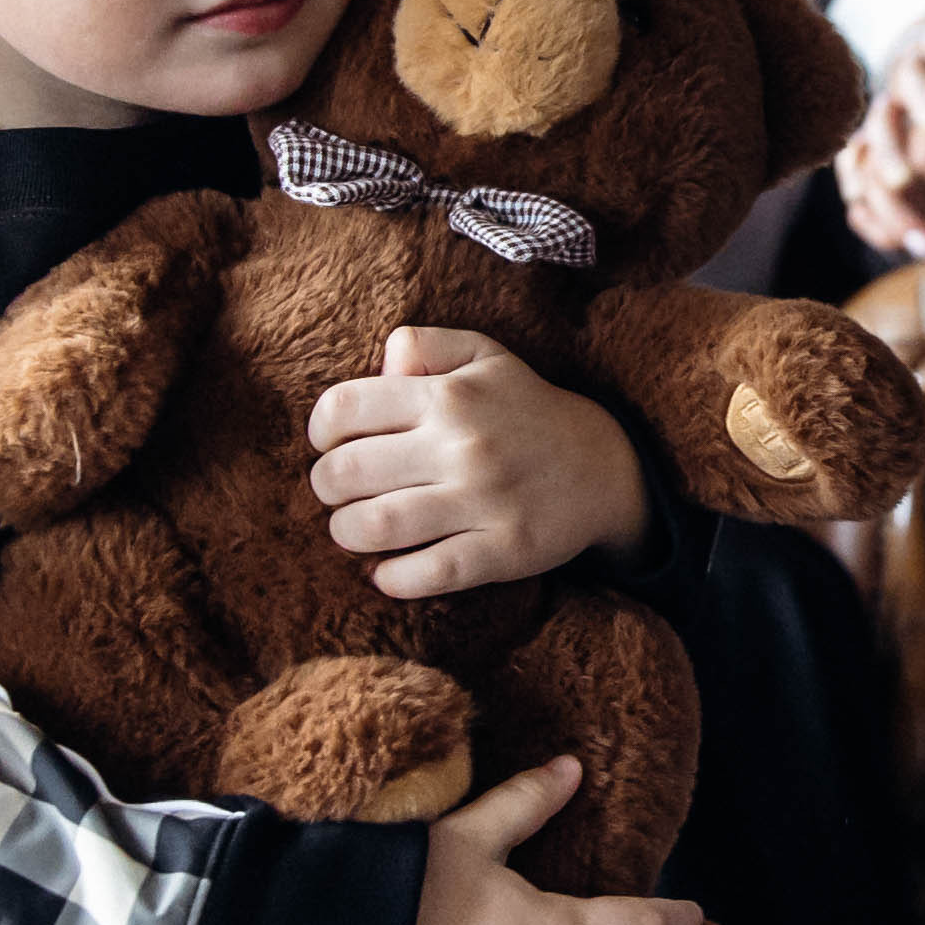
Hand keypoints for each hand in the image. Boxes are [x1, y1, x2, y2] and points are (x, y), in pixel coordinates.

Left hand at [308, 327, 649, 596]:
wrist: (604, 465)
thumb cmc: (525, 409)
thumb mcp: (482, 355)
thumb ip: (422, 346)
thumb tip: (378, 370)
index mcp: (449, 394)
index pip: (344, 408)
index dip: (320, 431)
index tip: (328, 445)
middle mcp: (463, 445)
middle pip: (346, 473)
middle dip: (326, 487)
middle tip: (338, 492)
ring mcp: (484, 501)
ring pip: (375, 527)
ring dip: (346, 533)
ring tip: (353, 529)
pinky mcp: (503, 551)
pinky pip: (426, 573)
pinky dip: (390, 578)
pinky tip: (386, 570)